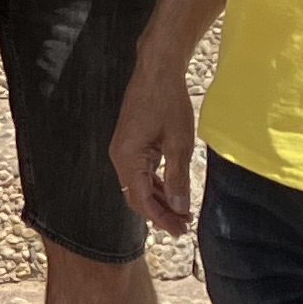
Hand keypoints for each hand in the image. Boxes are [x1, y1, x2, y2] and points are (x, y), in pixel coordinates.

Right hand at [110, 58, 202, 234]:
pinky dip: (155, 184)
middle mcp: (119, 156)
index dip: (161, 219)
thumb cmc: (168, 103)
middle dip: (159, 213)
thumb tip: (179, 208)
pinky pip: (140, 171)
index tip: (180, 231)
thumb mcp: (179, 143)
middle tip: (183, 227)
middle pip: (136, 195)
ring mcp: (122, 149)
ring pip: (138, 185)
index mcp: (128, 158)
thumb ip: (178, 178)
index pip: (141, 199)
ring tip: (181, 213)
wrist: (156, 71)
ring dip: (158, 200)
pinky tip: (171, 191)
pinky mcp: (129, 143)